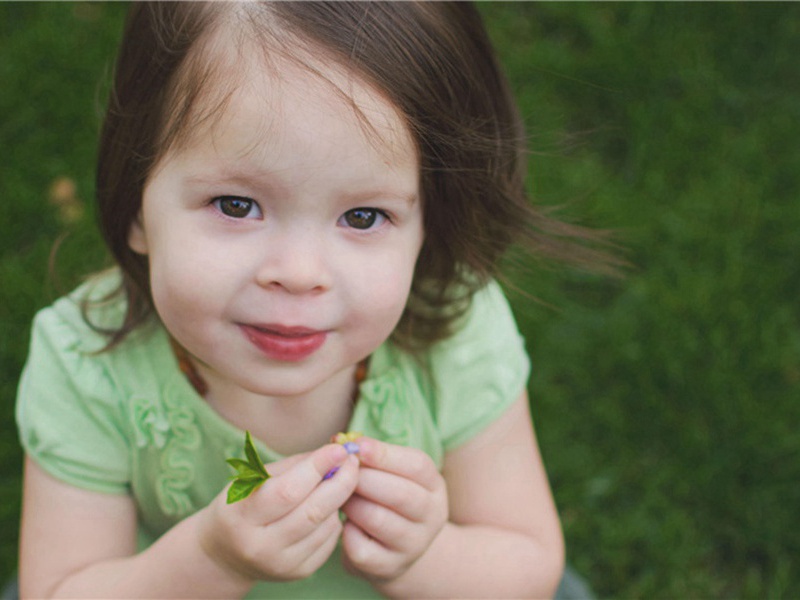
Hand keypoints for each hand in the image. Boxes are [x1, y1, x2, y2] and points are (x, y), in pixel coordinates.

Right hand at [197, 443, 358, 583]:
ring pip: (326, 525)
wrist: (226, 553)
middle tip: (353, 461)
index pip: (288, 491)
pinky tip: (327, 507)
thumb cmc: (242, 504)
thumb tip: (334, 453)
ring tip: (336, 482)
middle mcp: (260, 546)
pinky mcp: (299, 573)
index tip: (339, 449)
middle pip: (313, 511)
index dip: (318, 467)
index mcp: (241, 517)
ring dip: (338, 499)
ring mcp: (281, 564)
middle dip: (341, 481)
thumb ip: (293, 465)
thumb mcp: (252, 479)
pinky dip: (334, 519)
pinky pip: (330, 541)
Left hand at [340, 438, 447, 583]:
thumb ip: (371, 457)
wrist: (396, 549)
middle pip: (399, 493)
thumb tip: (341, 441)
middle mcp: (432, 516)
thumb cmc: (386, 499)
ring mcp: (414, 545)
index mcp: (434, 486)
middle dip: (364, 479)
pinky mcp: (390, 568)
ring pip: (378, 520)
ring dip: (351, 505)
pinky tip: (344, 525)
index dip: (385, 454)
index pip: (417, 466)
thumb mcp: (391, 475)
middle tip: (339, 472)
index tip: (357, 445)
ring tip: (340, 498)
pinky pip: (361, 549)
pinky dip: (346, 534)